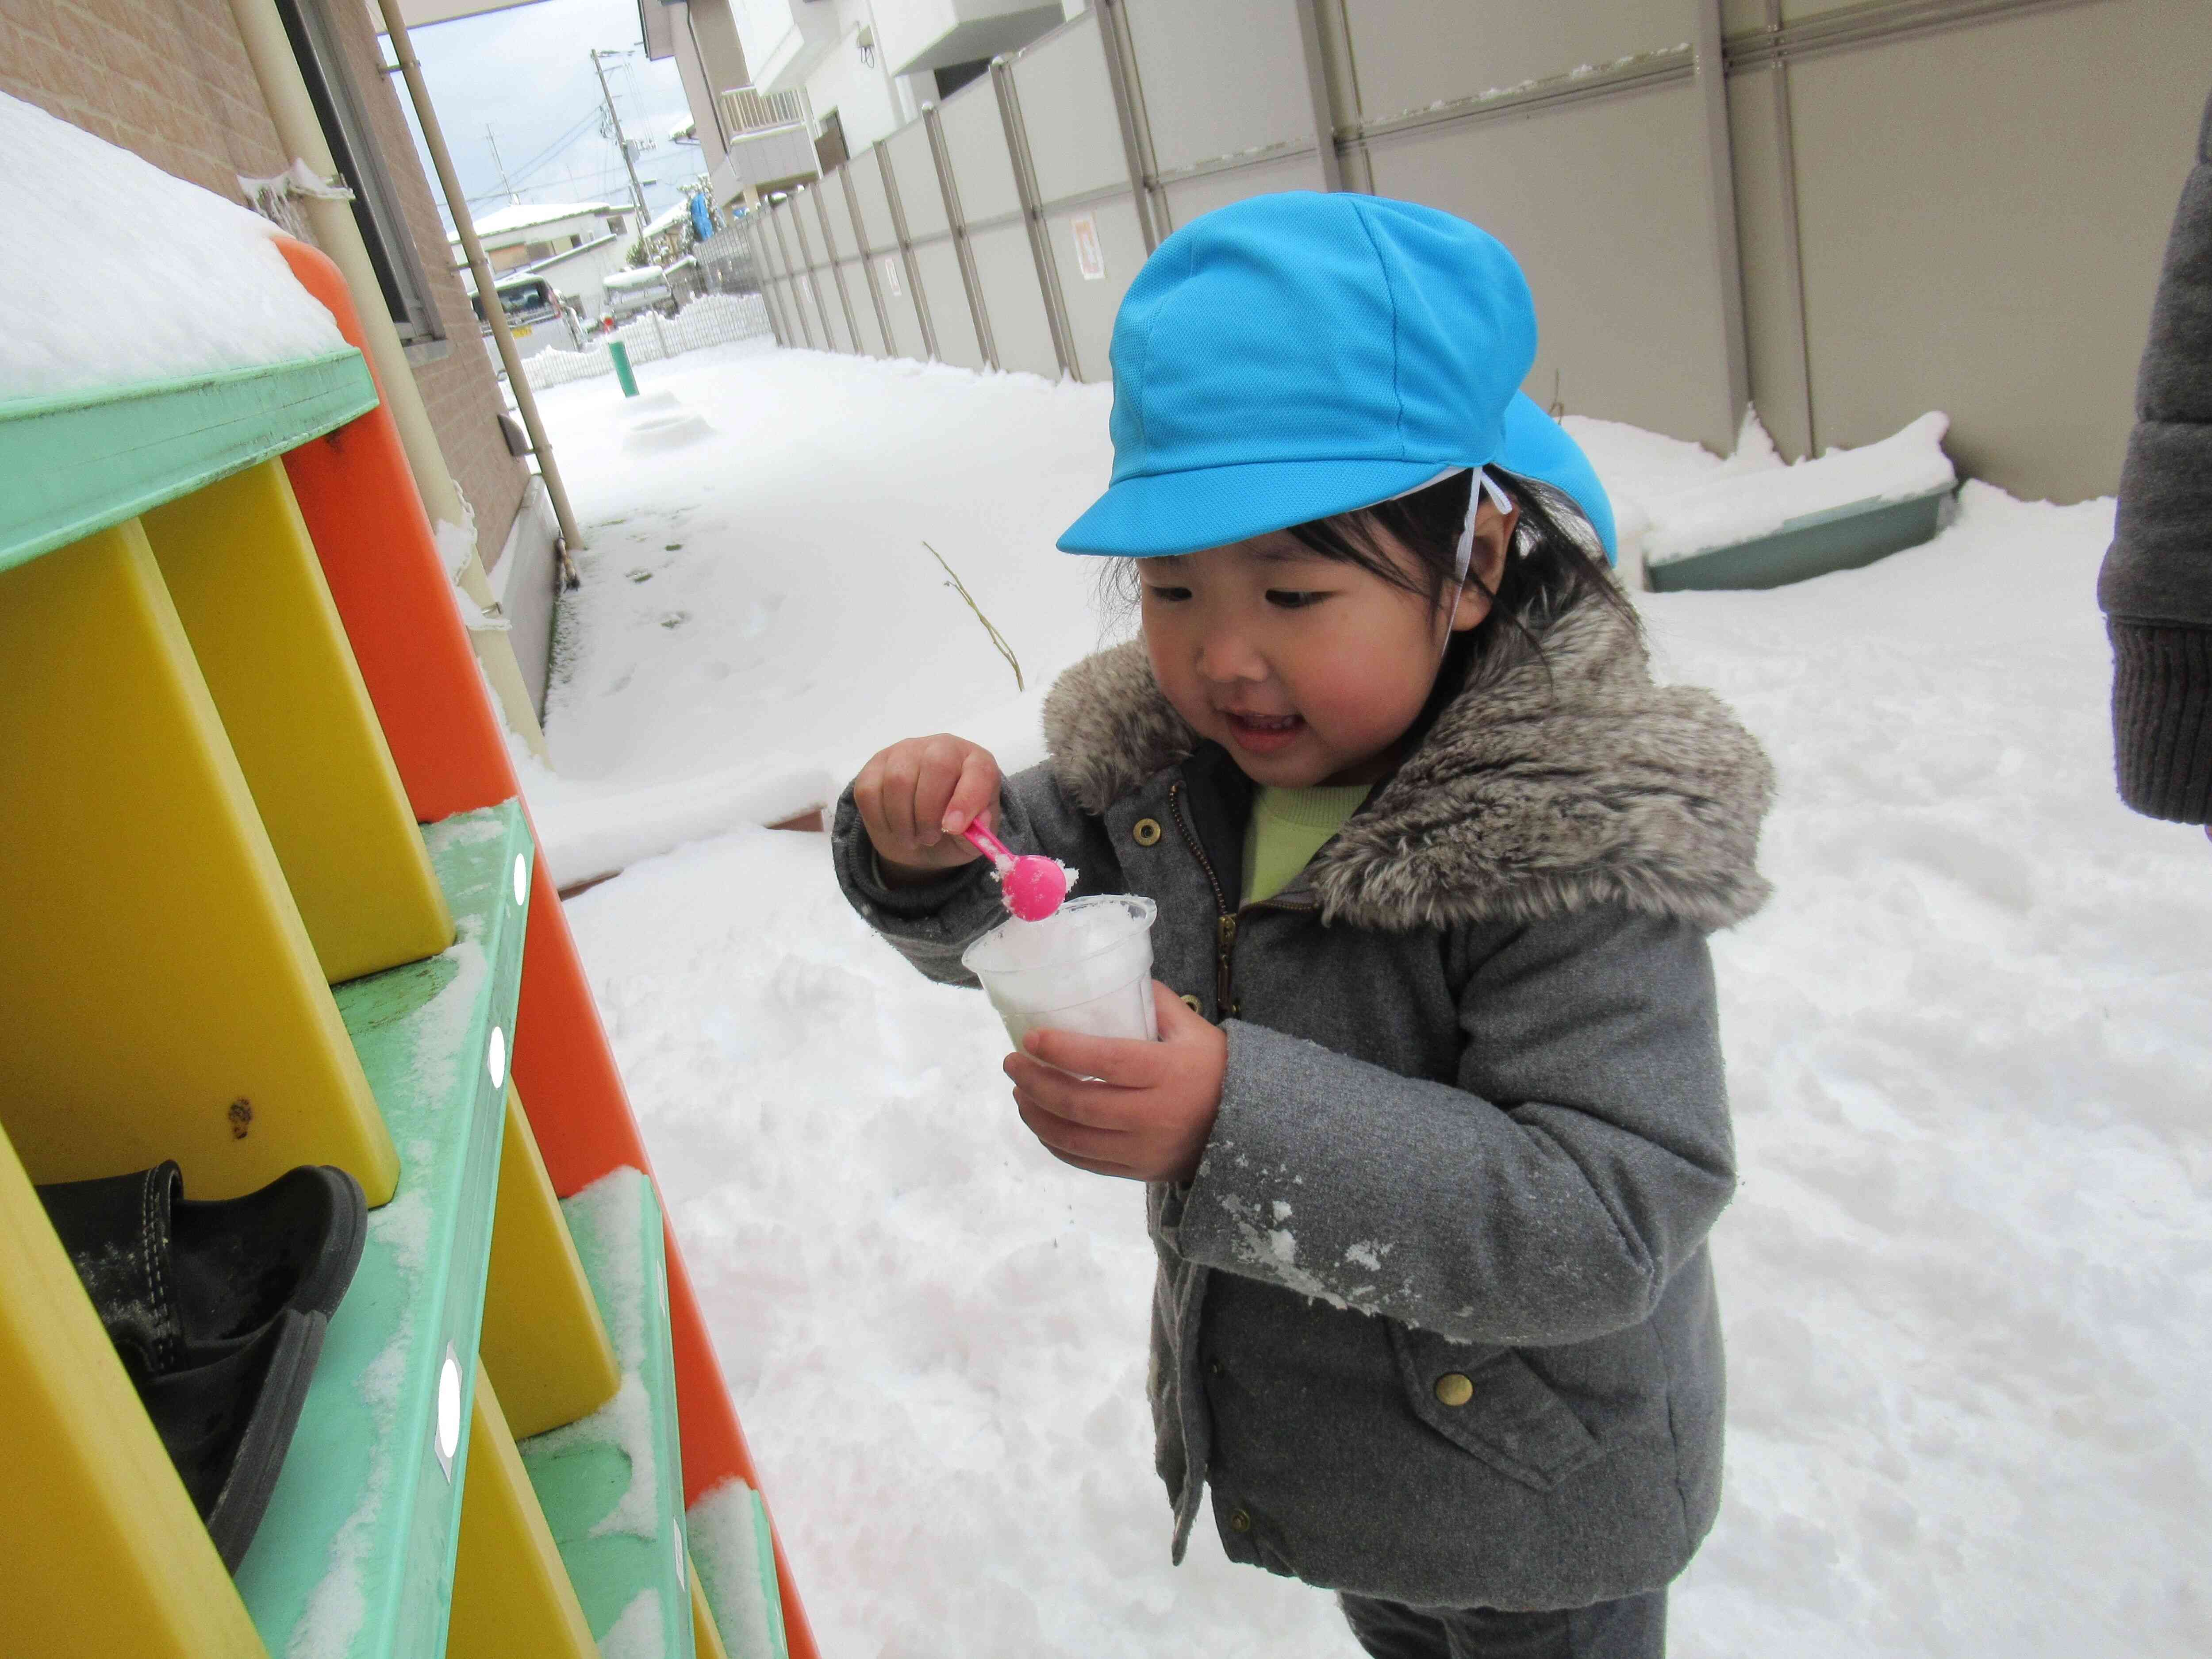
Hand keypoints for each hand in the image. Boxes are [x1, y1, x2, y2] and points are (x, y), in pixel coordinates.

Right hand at [852, 734, 1003, 883]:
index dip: (966, 799)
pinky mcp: (876, 764)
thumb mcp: (973, 839)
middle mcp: (942, 747)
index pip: (977, 770)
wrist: (922, 836)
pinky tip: (893, 829)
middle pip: (935, 766)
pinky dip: (879, 820)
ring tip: (913, 837)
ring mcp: (906, 751)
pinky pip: (869, 791)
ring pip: (898, 780)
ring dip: (903, 821)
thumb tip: (977, 822)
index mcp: (976, 762)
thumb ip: (980, 832)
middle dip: (928, 813)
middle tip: (930, 838)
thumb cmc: (954, 831)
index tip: (953, 828)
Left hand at [1003, 983, 1227, 1182]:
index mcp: (1168, 1072)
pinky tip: (1041, 1122)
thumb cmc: (1217, 1071)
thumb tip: (1117, 975)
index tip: (1030, 1038)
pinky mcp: (1138, 1171)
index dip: (1062, 1051)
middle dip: (1035, 1082)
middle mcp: (1153, 1115)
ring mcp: (1143, 1149)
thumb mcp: (1196, 1030)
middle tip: (1012, 1063)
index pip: (1105, 1062)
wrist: (1251, 1128)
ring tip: (1019, 1092)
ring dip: (1036, 1115)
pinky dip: (1055, 1143)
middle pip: (1079, 1104)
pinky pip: (1084, 1162)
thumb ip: (1157, 1002)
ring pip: (1073, 1139)